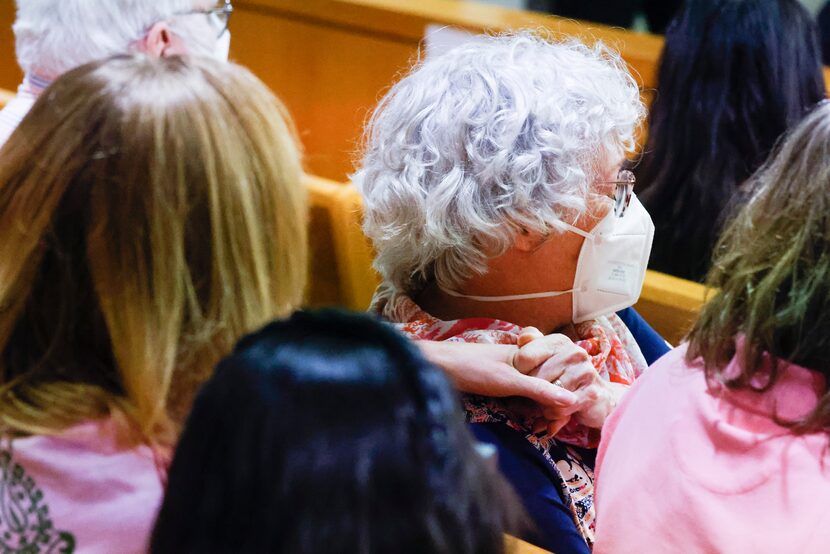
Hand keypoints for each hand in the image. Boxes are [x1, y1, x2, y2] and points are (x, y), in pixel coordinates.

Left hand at [417, 340, 578, 411]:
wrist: (434, 366)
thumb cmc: (470, 368)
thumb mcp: (509, 381)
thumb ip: (539, 389)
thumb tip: (572, 400)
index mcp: (525, 354)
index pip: (555, 375)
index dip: (562, 396)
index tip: (562, 417)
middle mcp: (517, 361)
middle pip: (543, 384)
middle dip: (549, 404)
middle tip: (550, 425)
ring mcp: (505, 371)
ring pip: (529, 392)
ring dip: (535, 408)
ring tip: (540, 425)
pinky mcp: (494, 382)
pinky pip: (516, 396)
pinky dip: (521, 406)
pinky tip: (522, 418)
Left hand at [513, 327, 624, 429]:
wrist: (598, 398)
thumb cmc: (563, 378)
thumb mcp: (544, 359)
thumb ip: (530, 345)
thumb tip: (522, 337)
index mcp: (559, 341)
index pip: (525, 357)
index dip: (520, 373)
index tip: (526, 378)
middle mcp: (575, 352)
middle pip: (535, 378)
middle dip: (531, 392)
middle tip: (536, 397)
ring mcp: (585, 371)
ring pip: (547, 395)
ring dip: (542, 406)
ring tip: (547, 405)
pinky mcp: (591, 393)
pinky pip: (559, 408)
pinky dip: (552, 415)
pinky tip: (555, 414)